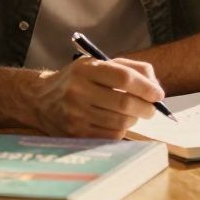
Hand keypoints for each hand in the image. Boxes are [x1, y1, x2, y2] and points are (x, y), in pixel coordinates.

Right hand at [30, 56, 164, 138]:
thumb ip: (130, 68)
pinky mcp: (75, 134)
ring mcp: (75, 115)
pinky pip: (110, 136)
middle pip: (124, 103)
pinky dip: (121, 130)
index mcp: (86, 69)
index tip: (158, 94)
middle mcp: (78, 91)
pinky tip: (116, 122)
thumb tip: (155, 86)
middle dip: (146, 107)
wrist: (41, 99)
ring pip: (120, 122)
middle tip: (152, 108)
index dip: (146, 87)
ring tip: (132, 113)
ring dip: (134, 120)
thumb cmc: (79, 80)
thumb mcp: (98, 64)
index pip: (124, 78)